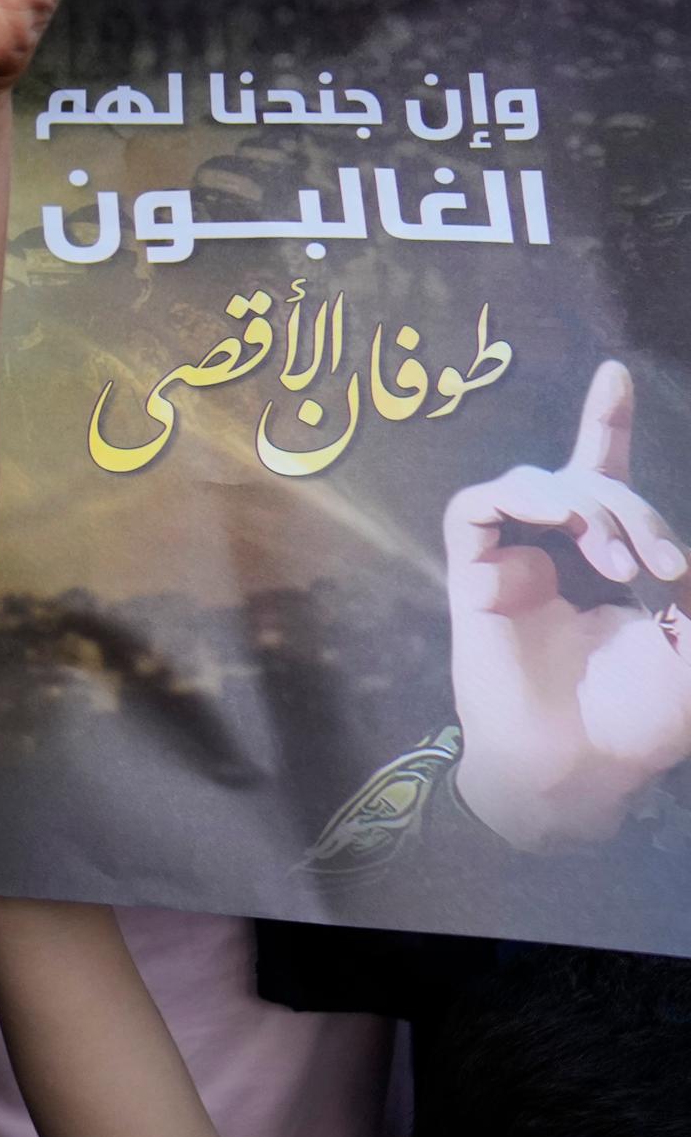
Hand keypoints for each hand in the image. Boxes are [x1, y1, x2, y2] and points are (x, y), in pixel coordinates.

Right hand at [448, 360, 690, 848]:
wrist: (582, 763)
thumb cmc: (641, 719)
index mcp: (607, 564)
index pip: (603, 478)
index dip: (605, 423)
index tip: (614, 374)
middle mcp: (558, 553)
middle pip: (586, 479)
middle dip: (632, 504)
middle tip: (663, 565)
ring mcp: (512, 561)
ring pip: (537, 484)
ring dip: (589, 506)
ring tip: (618, 561)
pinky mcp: (473, 572)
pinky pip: (479, 505)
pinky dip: (521, 499)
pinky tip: (560, 526)